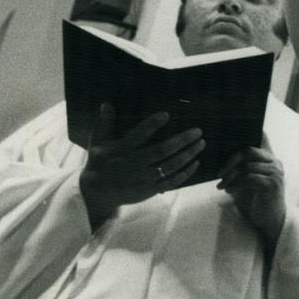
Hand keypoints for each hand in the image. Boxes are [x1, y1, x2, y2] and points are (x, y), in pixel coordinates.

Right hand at [78, 105, 204, 230]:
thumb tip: (107, 103)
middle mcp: (133, 164)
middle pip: (161, 151)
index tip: (166, 114)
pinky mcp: (150, 190)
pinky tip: (196, 163)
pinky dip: (186, 173)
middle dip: (181, 141)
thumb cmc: (99, 164)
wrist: (96, 195)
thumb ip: (105, 123)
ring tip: (201, 143)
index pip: (137, 135)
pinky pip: (172, 182)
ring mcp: (143, 179)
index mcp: (121, 150)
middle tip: (198, 131)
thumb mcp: (97, 143)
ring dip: (188, 155)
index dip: (151, 125)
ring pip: (170, 166)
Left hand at [219, 146, 286, 248]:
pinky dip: (235, 184)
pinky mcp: (270, 184)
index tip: (224, 150)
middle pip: (248, 152)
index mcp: (271, 159)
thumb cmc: (258, 199)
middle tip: (219, 173)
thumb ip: (243, 167)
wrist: (271, 219)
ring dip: (230, 177)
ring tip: (221, 186)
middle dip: (230, 161)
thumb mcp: (250, 180)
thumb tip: (221, 159)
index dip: (241, 142)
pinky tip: (229, 191)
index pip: (256, 142)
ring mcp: (275, 173)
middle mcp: (275, 163)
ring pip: (246, 167)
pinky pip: (247, 178)